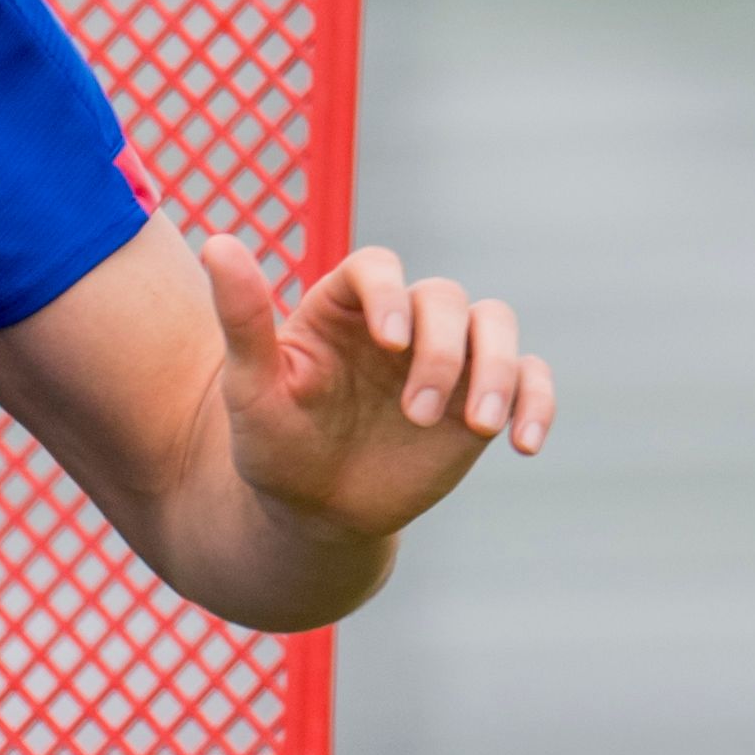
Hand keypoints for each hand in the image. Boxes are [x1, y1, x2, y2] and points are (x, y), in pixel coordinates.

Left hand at [206, 236, 553, 546]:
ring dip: (496, 369)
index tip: (390, 344)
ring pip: (496, 323)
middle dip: (441, 352)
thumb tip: (217, 242)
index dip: (391, 295)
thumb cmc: (273, 446)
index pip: (378, 269)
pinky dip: (538, 401)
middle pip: (445, 298)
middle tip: (415, 415)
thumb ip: (242, 318)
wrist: (314, 512)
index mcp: (345, 306)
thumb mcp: (251, 388)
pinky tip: (524, 445)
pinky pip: (530, 377)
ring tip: (476, 426)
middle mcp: (402, 319)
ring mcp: (448, 355)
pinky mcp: (481, 395)